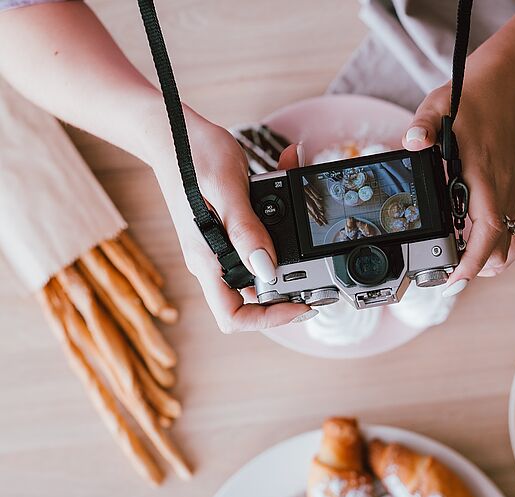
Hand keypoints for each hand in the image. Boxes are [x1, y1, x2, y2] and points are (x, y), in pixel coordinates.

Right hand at [149, 116, 313, 332]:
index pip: (233, 315)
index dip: (268, 319)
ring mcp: (219, 246)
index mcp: (206, 259)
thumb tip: (267, 269)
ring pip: (260, 268)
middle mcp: (212, 259)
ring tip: (308, 228)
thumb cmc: (189, 154)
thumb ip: (246, 231)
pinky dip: (280, 224)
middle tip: (317, 273)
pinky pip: (258, 240)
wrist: (170, 130)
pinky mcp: (228, 230)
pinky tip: (291, 193)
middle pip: (253, 298)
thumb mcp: (227, 189)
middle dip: (288, 288)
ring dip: (289, 253)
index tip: (300, 305)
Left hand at [402, 70, 514, 295]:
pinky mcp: (512, 192)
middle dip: (478, 270)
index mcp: (485, 178)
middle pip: (502, 251)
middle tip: (449, 274)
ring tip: (465, 264)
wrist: (507, 86)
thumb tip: (412, 142)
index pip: (487, 233)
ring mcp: (511, 194)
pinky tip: (475, 241)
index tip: (454, 279)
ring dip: (493, 262)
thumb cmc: (472, 98)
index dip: (472, 262)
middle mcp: (503, 191)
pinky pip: (513, 231)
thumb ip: (423, 126)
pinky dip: (498, 246)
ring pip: (513, 245)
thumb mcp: (438, 106)